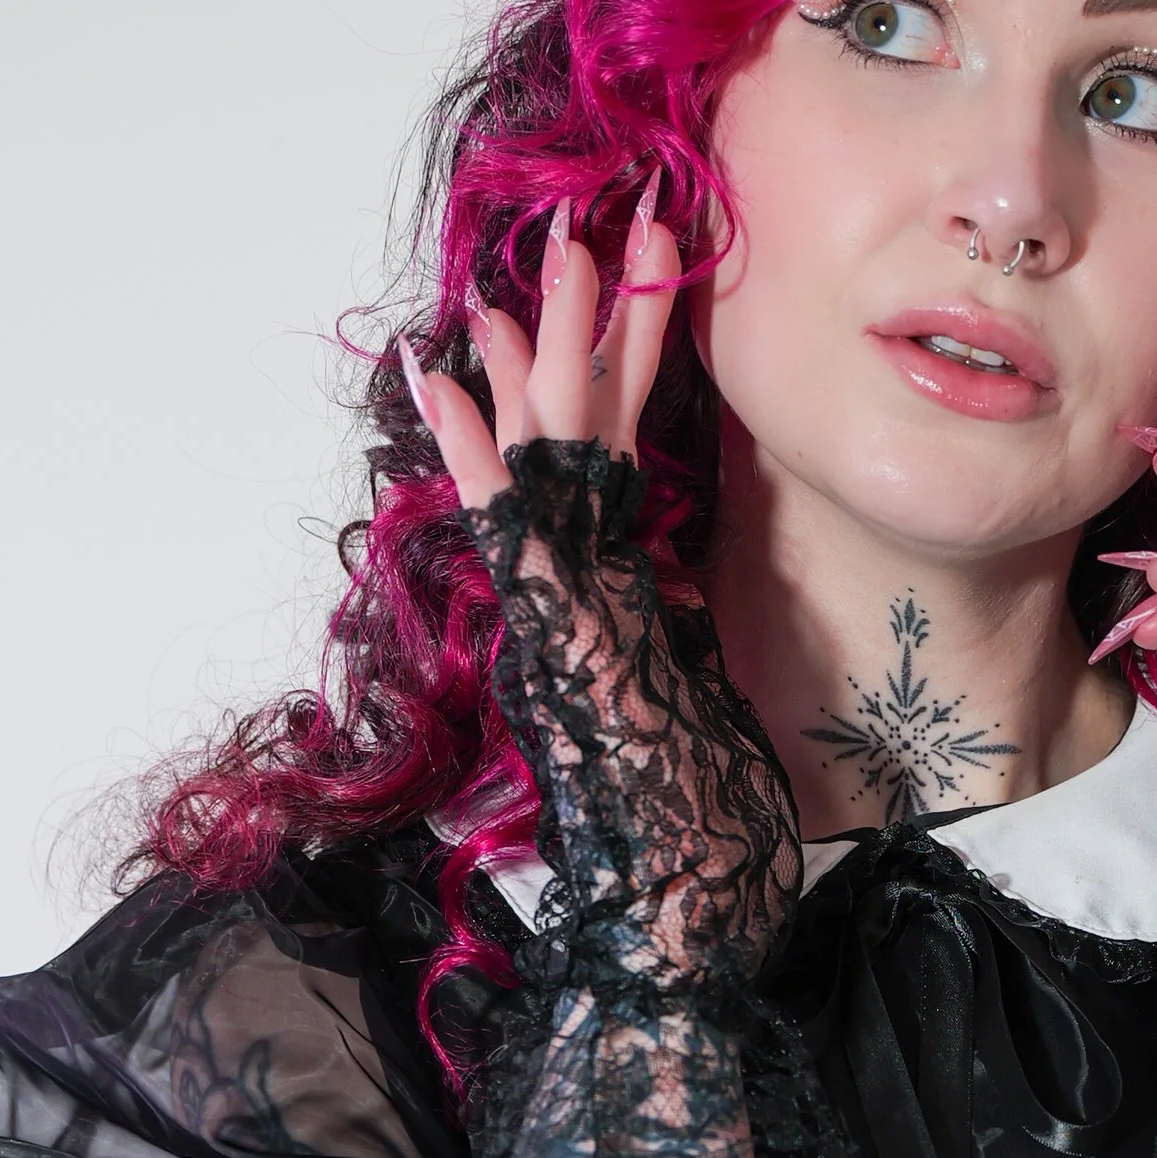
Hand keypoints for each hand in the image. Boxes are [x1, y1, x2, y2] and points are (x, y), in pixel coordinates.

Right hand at [403, 194, 799, 1007]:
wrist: (671, 934)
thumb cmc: (705, 846)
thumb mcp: (705, 709)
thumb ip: (674, 643)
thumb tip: (667, 592)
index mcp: (613, 605)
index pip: (607, 463)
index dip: (615, 371)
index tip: (611, 288)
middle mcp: (579, 599)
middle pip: (582, 433)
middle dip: (590, 327)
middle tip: (597, 223)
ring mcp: (568, 617)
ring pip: (559, 458)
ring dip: (555, 354)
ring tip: (554, 257)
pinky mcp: (567, 643)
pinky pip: (527, 533)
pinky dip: (487, 456)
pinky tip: (451, 387)